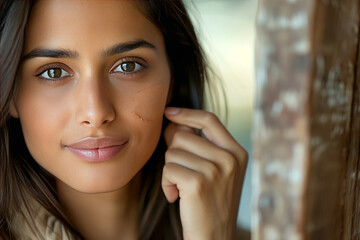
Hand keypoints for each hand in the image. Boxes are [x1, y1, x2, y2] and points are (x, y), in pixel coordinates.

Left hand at [162, 107, 247, 239]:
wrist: (214, 238)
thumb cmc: (209, 204)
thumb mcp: (214, 171)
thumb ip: (199, 146)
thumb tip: (174, 123)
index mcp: (237, 152)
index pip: (209, 119)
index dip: (187, 113)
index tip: (169, 112)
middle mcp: (230, 158)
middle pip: (183, 136)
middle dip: (173, 153)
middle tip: (180, 173)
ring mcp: (216, 170)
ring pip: (172, 152)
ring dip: (169, 171)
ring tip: (180, 188)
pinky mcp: (198, 183)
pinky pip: (168, 169)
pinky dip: (166, 183)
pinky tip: (176, 197)